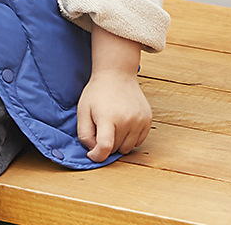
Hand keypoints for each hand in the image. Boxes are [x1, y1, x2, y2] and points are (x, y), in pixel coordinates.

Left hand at [77, 25, 151, 162]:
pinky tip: (123, 124)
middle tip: (101, 127)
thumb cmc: (97, 93)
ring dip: (118, 143)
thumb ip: (84, 133)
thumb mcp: (82, 110)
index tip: (92, 154)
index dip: (97, 156)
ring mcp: (139, 121)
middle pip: (115, 149)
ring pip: (127, 148)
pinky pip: (138, 142)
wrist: (117, 74)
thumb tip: (93, 151)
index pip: (105, 147)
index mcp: (108, 117)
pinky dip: (129, 138)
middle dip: (106, 144)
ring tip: (112, 125)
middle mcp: (126, 120)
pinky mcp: (148, 120)